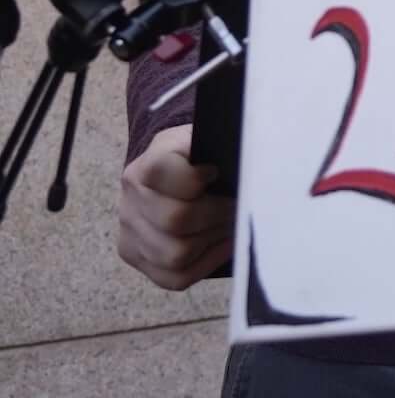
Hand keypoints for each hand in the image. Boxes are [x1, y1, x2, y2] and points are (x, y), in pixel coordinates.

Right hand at [117, 124, 232, 290]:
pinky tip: (223, 243)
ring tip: (230, 224)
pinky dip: (207, 263)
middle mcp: (129, 204)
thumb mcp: (203, 140)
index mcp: (143, 169)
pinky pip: (175, 278)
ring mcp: (130, 236)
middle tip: (237, 205)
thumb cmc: (199, 158)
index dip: (195, 177)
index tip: (216, 172)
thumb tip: (242, 161)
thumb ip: (217, 142)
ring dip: (213, 239)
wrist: (174, 174)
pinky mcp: (139, 261)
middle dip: (217, 212)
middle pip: (176, 219)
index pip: (162, 173)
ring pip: (175, 255)